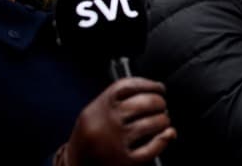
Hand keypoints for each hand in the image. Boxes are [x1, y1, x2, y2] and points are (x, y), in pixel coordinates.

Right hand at [60, 77, 175, 165]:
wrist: (73, 165)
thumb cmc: (89, 136)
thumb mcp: (95, 111)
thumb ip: (119, 99)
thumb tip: (154, 92)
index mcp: (100, 107)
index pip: (130, 86)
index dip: (150, 85)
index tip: (160, 88)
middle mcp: (107, 122)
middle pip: (144, 103)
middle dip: (160, 103)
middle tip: (162, 107)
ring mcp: (115, 142)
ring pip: (150, 124)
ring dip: (163, 120)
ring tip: (163, 121)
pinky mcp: (122, 161)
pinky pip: (150, 149)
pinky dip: (163, 140)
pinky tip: (167, 135)